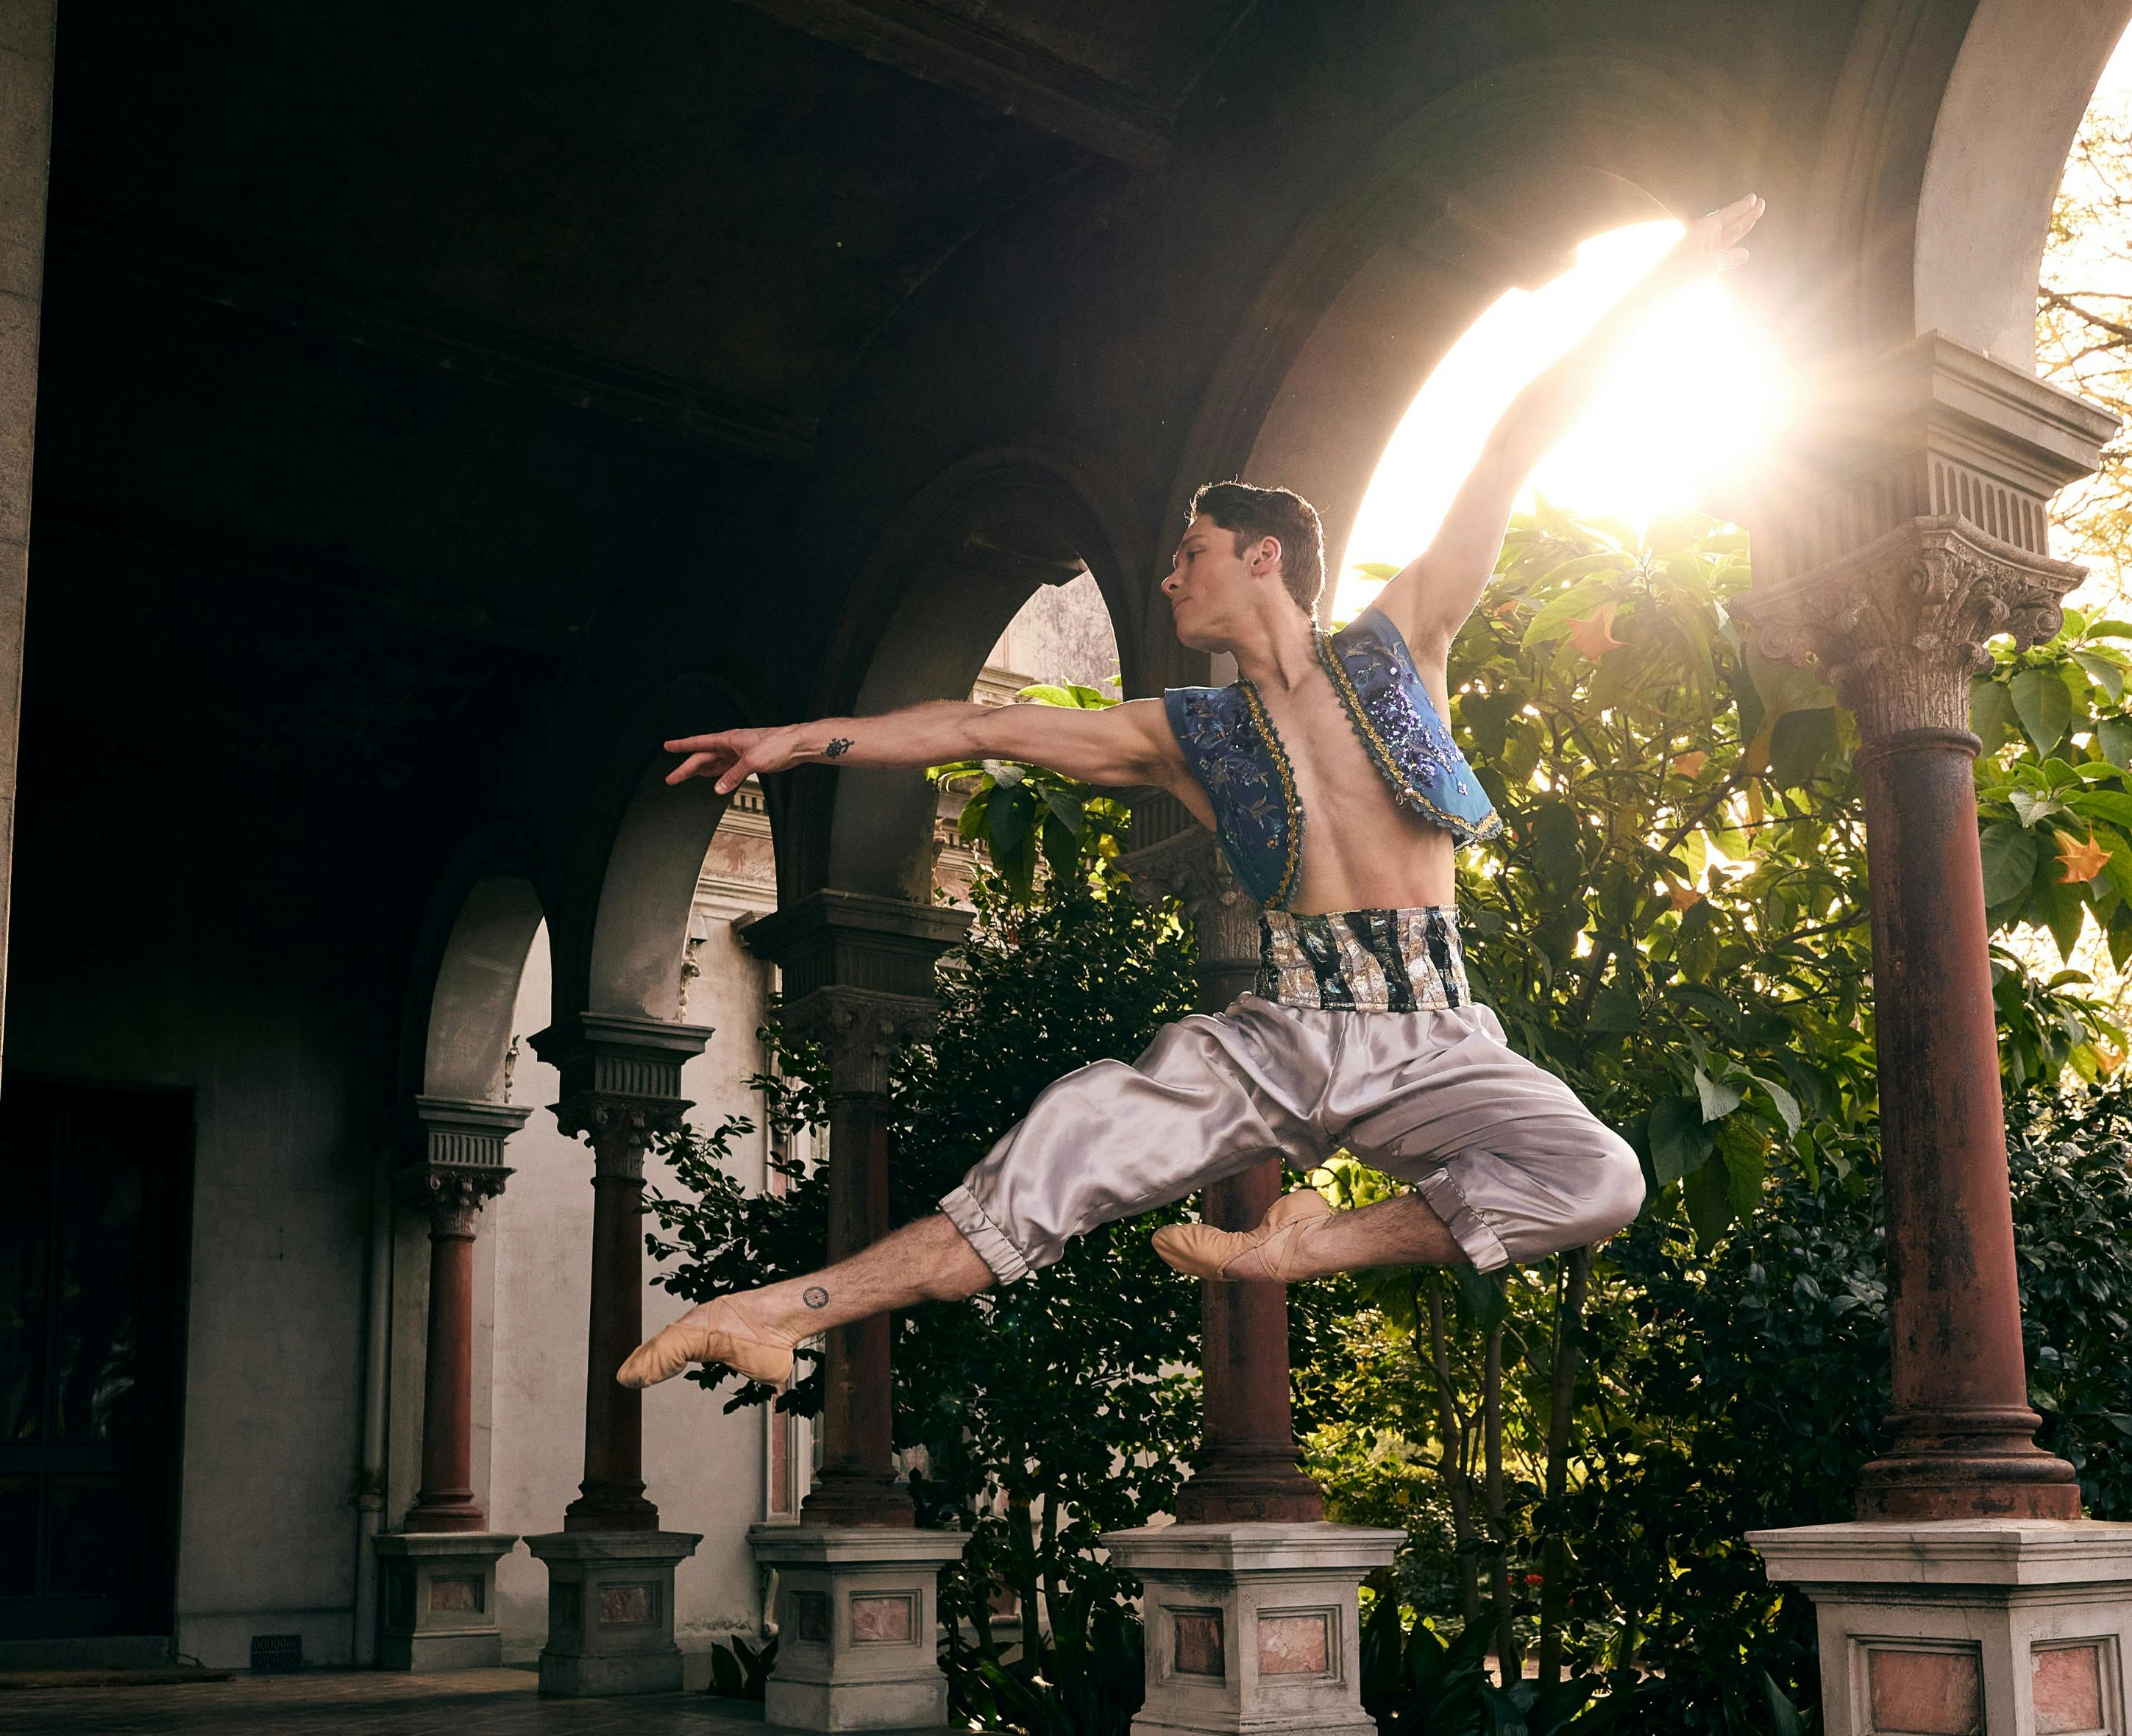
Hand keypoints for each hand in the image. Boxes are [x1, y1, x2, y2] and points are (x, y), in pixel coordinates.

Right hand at [664, 726, 794, 793]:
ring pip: (714, 763)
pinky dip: (718, 775)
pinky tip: (713, 779)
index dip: (682, 745)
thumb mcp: (752, 761)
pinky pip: (727, 769)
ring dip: (700, 771)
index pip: (699, 743)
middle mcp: (731, 745)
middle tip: (671, 778)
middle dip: (686, 768)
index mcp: (729, 739)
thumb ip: (733, 775)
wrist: (797, 745)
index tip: (668, 746)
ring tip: (685, 778)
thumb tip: (718, 788)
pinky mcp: (748, 762)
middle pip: (703, 757)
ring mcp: (739, 754)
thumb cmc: (778, 744)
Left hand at [1659, 193, 1763, 283]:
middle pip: (1729, 224)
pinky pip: (1720, 254)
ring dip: (1741, 229)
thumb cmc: (1679, 274)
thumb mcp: (1706, 265)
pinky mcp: (1698, 264)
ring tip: (1754, 218)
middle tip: (1761, 204)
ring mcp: (1701, 251)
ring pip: (1726, 237)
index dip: (1741, 208)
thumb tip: (1745, 253)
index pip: (1727, 215)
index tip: (1754, 197)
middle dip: (1745, 215)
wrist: (1656, 290)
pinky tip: (1740, 250)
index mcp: (1703, 230)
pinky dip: (1731, 251)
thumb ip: (1726, 258)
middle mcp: (1702, 237)